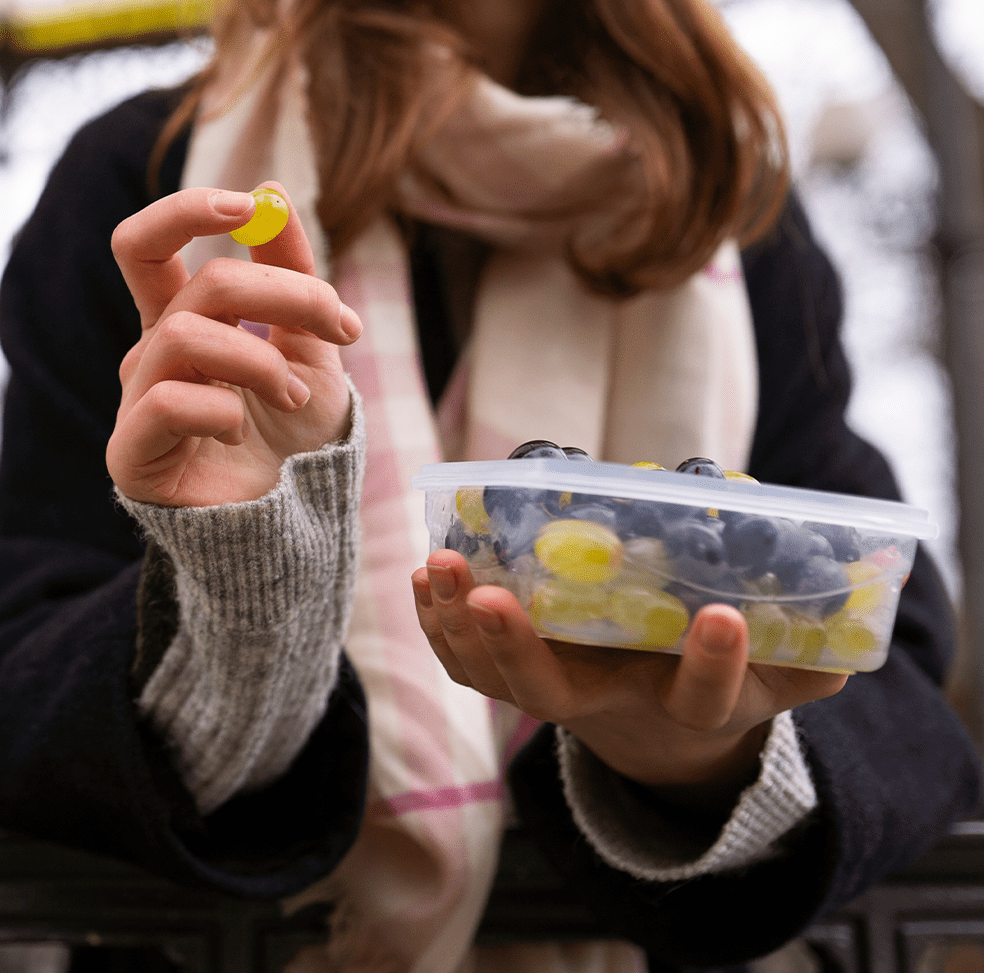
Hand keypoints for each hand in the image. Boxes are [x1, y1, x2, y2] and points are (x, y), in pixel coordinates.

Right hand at [108, 184, 361, 506]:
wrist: (297, 530)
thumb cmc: (296, 444)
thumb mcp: (310, 346)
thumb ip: (288, 273)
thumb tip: (274, 192)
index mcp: (180, 323)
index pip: (145, 245)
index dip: (186, 211)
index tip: (251, 206)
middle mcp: (149, 358)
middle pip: (197, 286)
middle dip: (283, 293)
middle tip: (341, 326)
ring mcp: (135, 406)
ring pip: (184, 337)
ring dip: (259, 359)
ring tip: (296, 395)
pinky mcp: (131, 456)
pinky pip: (165, 403)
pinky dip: (219, 408)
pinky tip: (240, 432)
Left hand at [412, 549, 846, 810]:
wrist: (662, 723)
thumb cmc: (725, 678)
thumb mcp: (783, 672)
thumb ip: (817, 644)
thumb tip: (860, 582)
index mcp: (687, 705)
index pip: (702, 696)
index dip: (714, 664)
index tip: (724, 618)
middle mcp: (610, 706)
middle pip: (552, 694)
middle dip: (518, 647)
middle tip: (494, 597)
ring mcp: (555, 693)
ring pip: (495, 677)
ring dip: (460, 625)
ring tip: (441, 566)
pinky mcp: (515, 675)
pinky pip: (465, 661)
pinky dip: (440, 623)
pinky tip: (427, 576)